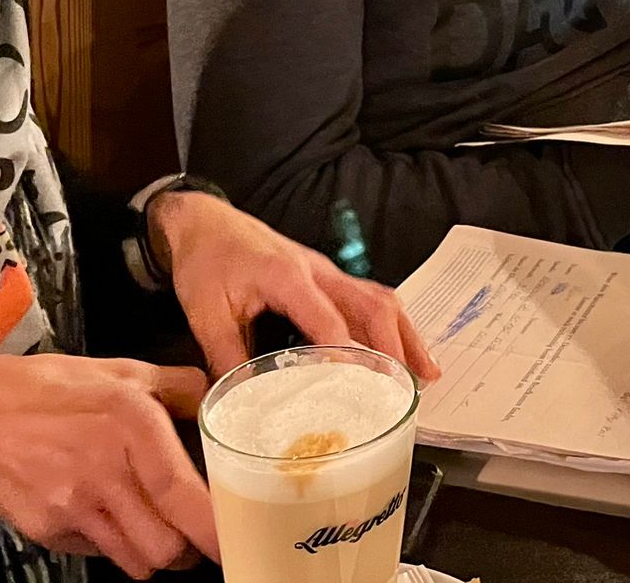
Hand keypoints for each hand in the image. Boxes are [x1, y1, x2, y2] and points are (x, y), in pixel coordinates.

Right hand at [0, 354, 216, 577]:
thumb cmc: (42, 388)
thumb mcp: (117, 369)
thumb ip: (175, 384)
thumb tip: (218, 394)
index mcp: (131, 423)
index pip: (185, 495)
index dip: (216, 528)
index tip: (237, 537)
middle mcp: (106, 471)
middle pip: (168, 546)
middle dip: (192, 549)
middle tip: (201, 534)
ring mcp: (74, 507)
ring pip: (138, 561)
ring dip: (158, 554)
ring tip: (161, 528)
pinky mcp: (50, 530)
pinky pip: (101, 553)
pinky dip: (117, 546)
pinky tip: (112, 515)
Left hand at [149, 189, 437, 379]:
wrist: (206, 223)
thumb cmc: (206, 262)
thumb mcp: (205, 313)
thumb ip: (225, 357)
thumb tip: (237, 405)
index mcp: (286, 276)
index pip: (327, 318)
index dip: (347, 351)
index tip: (363, 385)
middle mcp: (317, 270)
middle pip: (371, 303)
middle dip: (395, 344)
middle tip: (411, 385)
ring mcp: (327, 272)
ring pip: (379, 299)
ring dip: (404, 335)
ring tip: (424, 373)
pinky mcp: (328, 277)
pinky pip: (369, 298)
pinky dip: (391, 326)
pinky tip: (400, 351)